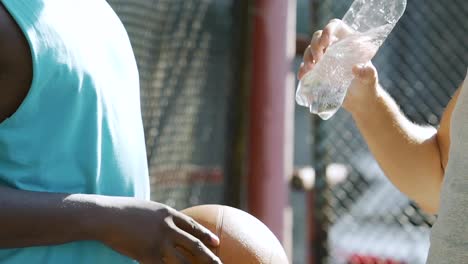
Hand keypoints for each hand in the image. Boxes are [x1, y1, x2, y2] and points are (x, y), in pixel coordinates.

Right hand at [99, 198, 221, 263]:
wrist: (107, 216)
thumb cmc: (123, 211)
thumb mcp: (146, 209)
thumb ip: (159, 216)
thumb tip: (166, 221)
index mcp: (168, 214)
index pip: (192, 226)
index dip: (206, 235)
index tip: (216, 242)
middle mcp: (168, 228)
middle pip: (194, 245)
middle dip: (209, 256)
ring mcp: (159, 243)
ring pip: (183, 260)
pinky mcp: (148, 255)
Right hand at [298, 19, 378, 112]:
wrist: (359, 100)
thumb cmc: (367, 85)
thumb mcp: (370, 78)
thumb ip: (366, 72)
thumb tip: (356, 68)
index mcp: (348, 41)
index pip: (335, 27)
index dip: (328, 30)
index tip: (325, 42)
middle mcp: (334, 46)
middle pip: (318, 37)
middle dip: (315, 46)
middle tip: (318, 59)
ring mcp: (324, 58)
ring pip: (310, 50)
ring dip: (307, 57)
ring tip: (310, 68)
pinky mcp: (318, 69)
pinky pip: (306, 65)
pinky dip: (303, 69)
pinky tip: (302, 76)